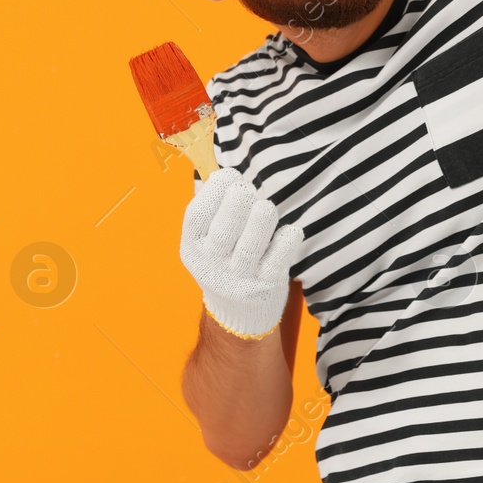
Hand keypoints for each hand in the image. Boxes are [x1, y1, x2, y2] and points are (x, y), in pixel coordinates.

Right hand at [180, 168, 302, 338]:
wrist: (238, 314)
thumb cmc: (224, 259)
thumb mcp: (206, 239)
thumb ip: (212, 206)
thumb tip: (218, 168)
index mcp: (192, 248)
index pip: (196, 216)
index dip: (213, 190)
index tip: (229, 174)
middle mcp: (212, 266)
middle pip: (224, 231)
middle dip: (238, 202)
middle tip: (247, 189)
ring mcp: (239, 279)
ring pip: (251, 245)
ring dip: (261, 218)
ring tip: (265, 207)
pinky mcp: (266, 287)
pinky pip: (278, 260)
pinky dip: (286, 240)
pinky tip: (289, 230)